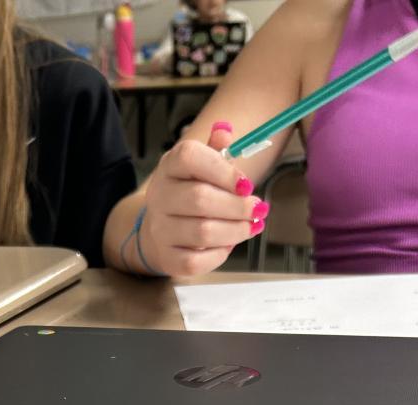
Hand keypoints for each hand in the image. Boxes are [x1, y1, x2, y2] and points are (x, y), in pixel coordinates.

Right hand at [138, 122, 268, 275]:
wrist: (163, 229)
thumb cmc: (191, 193)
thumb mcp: (203, 167)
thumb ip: (216, 151)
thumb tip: (225, 131)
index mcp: (170, 166)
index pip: (191, 158)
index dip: (223, 171)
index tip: (247, 185)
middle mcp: (160, 196)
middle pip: (200, 199)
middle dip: (237, 206)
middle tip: (258, 209)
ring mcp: (161, 228)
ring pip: (202, 232)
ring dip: (235, 231)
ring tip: (250, 227)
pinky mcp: (168, 257)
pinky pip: (196, 261)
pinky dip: (220, 254)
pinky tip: (229, 244)